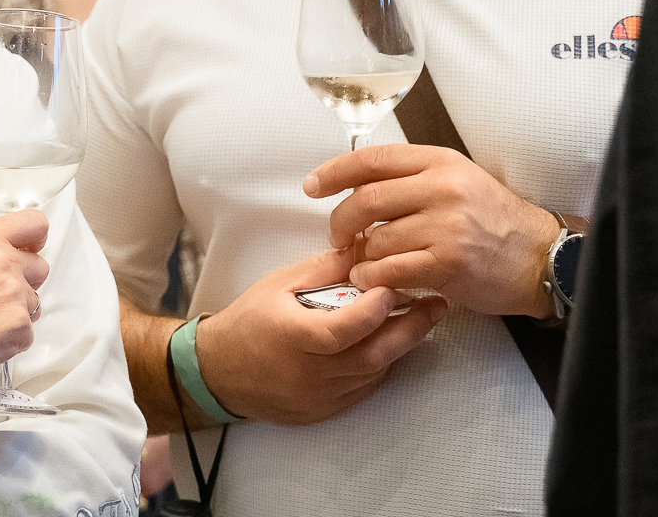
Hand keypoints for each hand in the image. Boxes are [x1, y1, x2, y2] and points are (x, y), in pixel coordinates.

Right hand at [0, 211, 49, 397]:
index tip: (31, 248)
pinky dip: (12, 339)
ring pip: (34, 302)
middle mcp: (3, 262)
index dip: (35, 238)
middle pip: (40, 266)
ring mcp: (15, 294)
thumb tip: (5, 255)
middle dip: (25, 281)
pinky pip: (28, 331)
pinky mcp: (20, 326)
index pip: (33, 223)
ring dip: (16, 312)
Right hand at [196, 248, 444, 426]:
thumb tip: (364, 246)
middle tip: (436, 304)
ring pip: (374, 372)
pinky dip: (381, 364)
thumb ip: (325, 268)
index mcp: (294, 337)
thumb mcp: (280, 283)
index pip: (344, 328)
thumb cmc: (250, 320)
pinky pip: (364, 388)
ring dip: (400, 345)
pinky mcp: (326, 410)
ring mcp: (320, 397)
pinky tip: (390, 342)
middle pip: (372, 355)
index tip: (395, 287)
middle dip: (411, 328)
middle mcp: (310, 373)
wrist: (221, 372)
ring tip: (421, 318)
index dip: (375, 309)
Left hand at [304, 144, 558, 318]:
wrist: (538, 256)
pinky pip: (390, 270)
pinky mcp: (448, 263)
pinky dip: (373, 278)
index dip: (334, 172)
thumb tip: (357, 184)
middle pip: (366, 199)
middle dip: (341, 222)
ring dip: (360, 256)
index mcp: (439, 162)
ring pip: (376, 239)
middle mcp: (441, 188)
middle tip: (338, 236)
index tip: (313, 186)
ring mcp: (445, 226)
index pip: (372, 159)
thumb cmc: (493, 220)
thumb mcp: (458, 179)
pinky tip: (375, 281)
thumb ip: (412, 177)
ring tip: (363, 263)